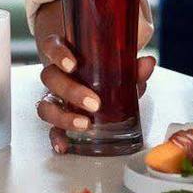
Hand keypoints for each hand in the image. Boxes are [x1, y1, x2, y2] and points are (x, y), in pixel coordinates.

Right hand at [32, 0, 155, 135]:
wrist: (97, 73)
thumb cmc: (102, 63)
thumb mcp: (118, 59)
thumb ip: (131, 62)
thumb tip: (147, 63)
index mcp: (65, 52)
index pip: (52, 46)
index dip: (57, 54)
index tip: (72, 65)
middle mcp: (55, 74)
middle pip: (50, 78)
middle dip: (71, 91)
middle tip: (94, 103)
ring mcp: (54, 97)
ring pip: (46, 105)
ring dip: (63, 116)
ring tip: (84, 125)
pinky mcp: (59, 117)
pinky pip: (51, 127)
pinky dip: (57, 137)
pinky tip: (64, 146)